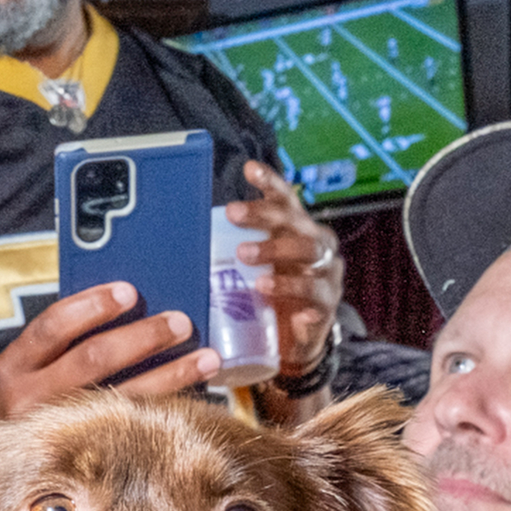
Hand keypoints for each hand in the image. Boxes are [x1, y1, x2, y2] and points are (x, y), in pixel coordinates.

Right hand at [0, 282, 219, 424]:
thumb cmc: (28, 400)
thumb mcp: (29, 367)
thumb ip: (65, 340)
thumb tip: (130, 304)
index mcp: (14, 367)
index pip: (52, 327)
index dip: (92, 306)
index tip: (130, 291)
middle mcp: (31, 401)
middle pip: (94, 361)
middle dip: (143, 337)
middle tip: (180, 322)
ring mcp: (59, 433)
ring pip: (123, 398)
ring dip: (171, 375)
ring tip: (206, 357)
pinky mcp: (85, 457)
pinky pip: (134, 428)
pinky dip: (168, 407)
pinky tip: (195, 393)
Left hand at [224, 161, 342, 380]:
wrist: (295, 342)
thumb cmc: (270, 296)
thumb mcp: (253, 270)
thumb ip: (232, 252)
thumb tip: (184, 240)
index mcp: (296, 230)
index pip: (285, 200)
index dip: (269, 182)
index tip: (249, 168)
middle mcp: (316, 243)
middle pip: (293, 220)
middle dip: (263, 214)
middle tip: (233, 213)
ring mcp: (326, 272)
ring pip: (306, 251)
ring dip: (274, 250)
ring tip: (245, 255)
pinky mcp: (326, 302)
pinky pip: (312, 291)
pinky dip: (289, 288)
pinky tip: (268, 289)